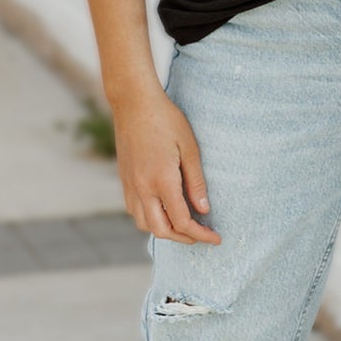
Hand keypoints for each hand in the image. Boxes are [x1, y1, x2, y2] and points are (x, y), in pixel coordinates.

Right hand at [107, 80, 221, 243]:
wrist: (133, 102)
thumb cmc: (166, 120)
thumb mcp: (190, 148)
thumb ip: (196, 182)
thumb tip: (204, 211)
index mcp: (161, 180)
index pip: (182, 221)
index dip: (201, 234)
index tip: (216, 238)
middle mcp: (142, 187)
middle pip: (161, 230)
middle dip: (183, 238)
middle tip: (202, 234)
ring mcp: (130, 185)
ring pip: (144, 223)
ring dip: (165, 230)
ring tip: (184, 224)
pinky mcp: (124, 180)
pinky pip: (134, 210)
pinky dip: (150, 218)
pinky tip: (164, 210)